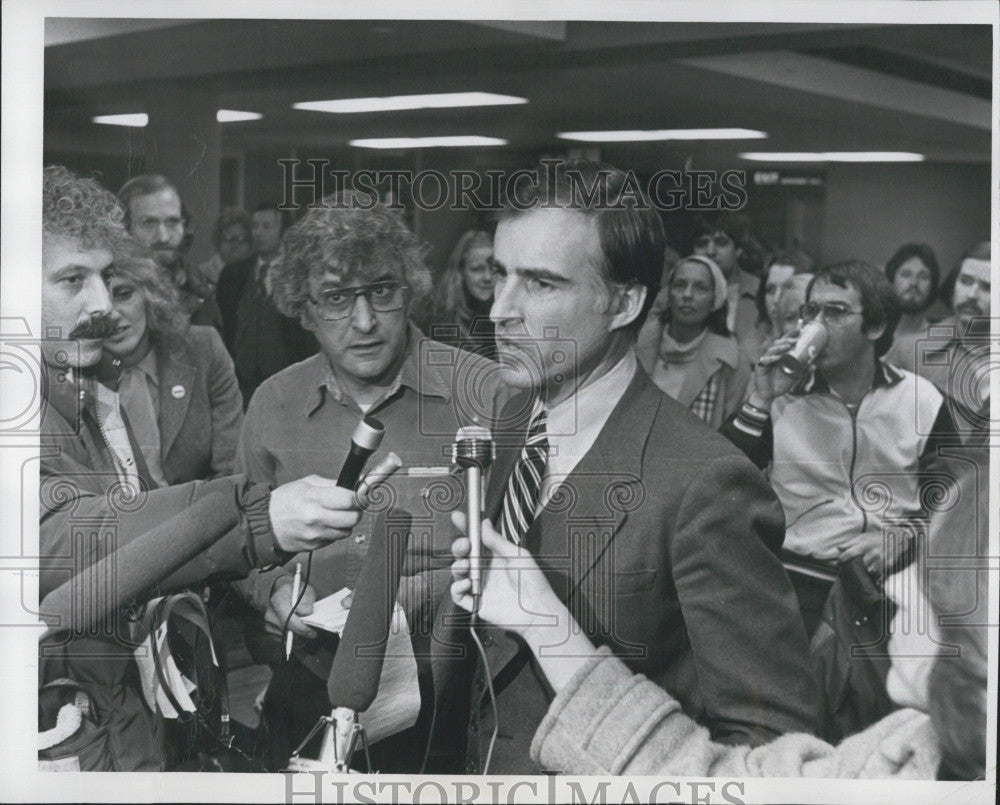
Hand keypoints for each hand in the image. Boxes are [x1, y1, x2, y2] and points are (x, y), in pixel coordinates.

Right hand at [266, 576, 316, 638]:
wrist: (283, 591)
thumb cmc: (296, 591)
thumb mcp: (306, 591)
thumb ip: (307, 602)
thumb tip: (305, 613)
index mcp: (278, 600)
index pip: (288, 620)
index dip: (301, 629)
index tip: (312, 633)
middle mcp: (270, 613)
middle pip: (287, 631)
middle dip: (301, 634)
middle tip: (312, 634)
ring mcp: (268, 622)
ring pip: (285, 637)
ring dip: (297, 637)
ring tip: (306, 629)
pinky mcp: (270, 630)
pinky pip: (283, 639)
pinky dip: (292, 637)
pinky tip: (298, 630)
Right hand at [268, 475, 362, 552]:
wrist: (263, 523)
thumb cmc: (283, 501)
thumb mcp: (305, 483)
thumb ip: (331, 484)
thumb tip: (353, 483)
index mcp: (314, 499)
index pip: (349, 499)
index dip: (358, 497)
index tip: (358, 495)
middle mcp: (316, 518)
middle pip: (353, 518)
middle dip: (356, 511)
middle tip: (350, 506)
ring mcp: (316, 535)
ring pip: (347, 531)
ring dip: (345, 523)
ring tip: (334, 515)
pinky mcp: (314, 546)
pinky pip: (334, 539)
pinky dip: (333, 532)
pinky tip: (324, 524)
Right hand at [449, 511, 562, 634]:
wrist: (537, 610)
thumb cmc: (533, 582)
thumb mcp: (517, 555)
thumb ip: (497, 541)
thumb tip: (484, 523)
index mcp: (495, 556)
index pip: (476, 540)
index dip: (466, 528)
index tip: (457, 517)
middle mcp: (485, 570)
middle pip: (464, 555)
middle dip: (459, 546)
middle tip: (464, 545)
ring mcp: (480, 586)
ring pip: (459, 573)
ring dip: (457, 566)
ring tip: (465, 565)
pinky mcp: (476, 603)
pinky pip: (459, 595)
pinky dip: (457, 587)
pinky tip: (467, 583)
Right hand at [749, 331, 800, 407]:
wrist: (768, 395)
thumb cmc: (779, 384)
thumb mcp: (794, 376)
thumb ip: (802, 369)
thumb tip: (814, 365)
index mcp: (781, 355)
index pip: (786, 341)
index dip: (792, 334)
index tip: (800, 327)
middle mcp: (773, 355)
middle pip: (779, 343)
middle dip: (787, 339)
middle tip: (797, 339)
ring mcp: (766, 360)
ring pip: (772, 350)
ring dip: (781, 347)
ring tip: (789, 345)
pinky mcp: (760, 367)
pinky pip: (766, 360)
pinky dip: (772, 358)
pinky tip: (779, 358)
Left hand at [839, 529, 908, 574]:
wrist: (897, 538)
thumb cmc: (877, 538)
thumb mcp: (864, 537)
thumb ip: (850, 543)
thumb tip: (838, 548)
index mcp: (864, 545)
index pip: (849, 554)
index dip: (841, 560)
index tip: (838, 564)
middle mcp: (872, 552)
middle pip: (858, 565)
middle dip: (853, 569)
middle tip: (849, 571)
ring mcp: (881, 560)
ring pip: (869, 572)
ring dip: (865, 574)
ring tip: (862, 576)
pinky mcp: (888, 566)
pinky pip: (880, 576)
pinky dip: (876, 579)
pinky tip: (874, 580)